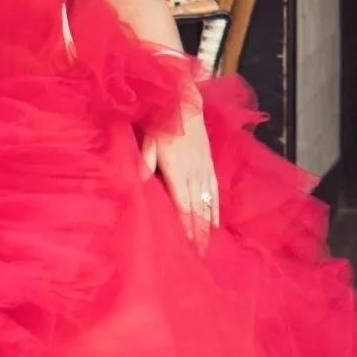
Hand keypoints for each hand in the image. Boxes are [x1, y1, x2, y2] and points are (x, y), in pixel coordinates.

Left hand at [141, 106, 218, 250]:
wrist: (186, 103)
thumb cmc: (163, 122)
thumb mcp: (149, 139)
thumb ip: (146, 160)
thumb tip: (140, 180)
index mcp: (177, 170)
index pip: (183, 203)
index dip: (186, 223)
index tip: (188, 243)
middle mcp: (194, 173)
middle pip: (197, 207)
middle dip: (198, 231)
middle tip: (200, 253)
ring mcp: (204, 169)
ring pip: (207, 202)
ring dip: (207, 224)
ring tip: (208, 243)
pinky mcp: (209, 164)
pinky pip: (214, 190)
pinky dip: (216, 208)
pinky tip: (216, 222)